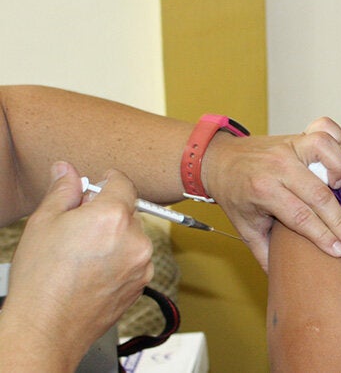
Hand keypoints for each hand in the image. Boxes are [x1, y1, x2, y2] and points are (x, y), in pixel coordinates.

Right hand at [0, 162, 153, 368]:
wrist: (48, 327)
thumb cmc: (42, 278)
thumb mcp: (43, 222)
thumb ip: (62, 190)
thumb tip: (66, 169)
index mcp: (113, 215)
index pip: (123, 183)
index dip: (107, 181)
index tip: (98, 184)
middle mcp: (135, 238)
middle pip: (128, 211)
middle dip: (107, 213)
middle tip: (79, 226)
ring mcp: (142, 263)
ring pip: (133, 236)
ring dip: (115, 237)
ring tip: (84, 254)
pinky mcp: (142, 283)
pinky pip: (135, 260)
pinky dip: (120, 259)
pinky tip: (94, 270)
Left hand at [203, 117, 340, 272]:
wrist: (218, 160)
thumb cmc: (235, 194)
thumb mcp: (245, 227)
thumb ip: (265, 253)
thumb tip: (283, 279)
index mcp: (262, 190)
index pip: (300, 217)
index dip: (322, 236)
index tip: (339, 250)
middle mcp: (277, 166)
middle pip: (318, 194)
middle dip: (339, 221)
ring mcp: (288, 146)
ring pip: (325, 153)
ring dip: (338, 172)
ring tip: (339, 190)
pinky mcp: (296, 135)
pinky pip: (324, 129)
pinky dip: (336, 139)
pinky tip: (336, 159)